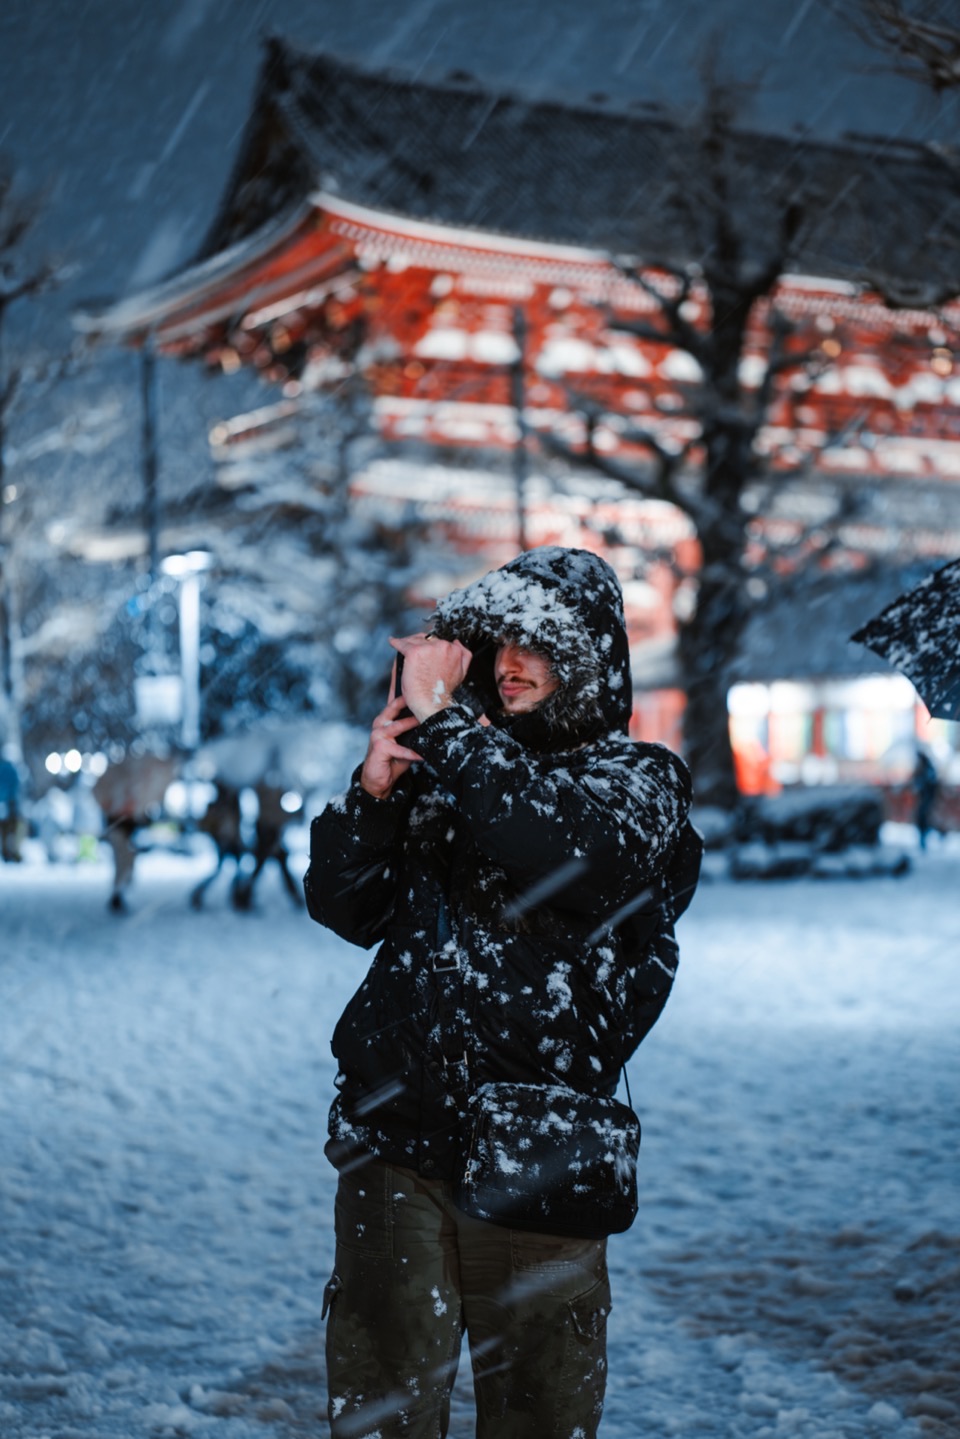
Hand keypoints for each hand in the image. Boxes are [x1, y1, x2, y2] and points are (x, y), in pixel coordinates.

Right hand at [359, 671, 422, 800]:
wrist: (379, 779)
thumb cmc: (395, 757)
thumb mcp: (406, 739)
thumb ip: (415, 726)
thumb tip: (437, 715)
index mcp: (386, 717)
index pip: (396, 698)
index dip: (403, 686)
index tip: (415, 675)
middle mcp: (380, 722)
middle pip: (396, 706)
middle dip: (412, 700)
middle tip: (429, 696)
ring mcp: (378, 734)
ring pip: (399, 726)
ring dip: (415, 725)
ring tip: (430, 723)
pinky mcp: (380, 748)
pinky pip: (401, 749)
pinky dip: (414, 753)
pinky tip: (424, 754)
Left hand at [389, 633, 471, 721]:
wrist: (433, 704)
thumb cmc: (443, 693)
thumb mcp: (461, 673)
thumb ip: (463, 656)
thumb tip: (457, 643)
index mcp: (454, 650)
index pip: (439, 641)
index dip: (430, 646)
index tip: (425, 650)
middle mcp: (443, 646)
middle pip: (427, 638)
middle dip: (419, 643)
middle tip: (413, 649)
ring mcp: (428, 648)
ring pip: (415, 640)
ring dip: (409, 643)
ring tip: (403, 647)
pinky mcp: (414, 652)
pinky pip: (402, 644)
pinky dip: (396, 642)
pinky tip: (393, 642)